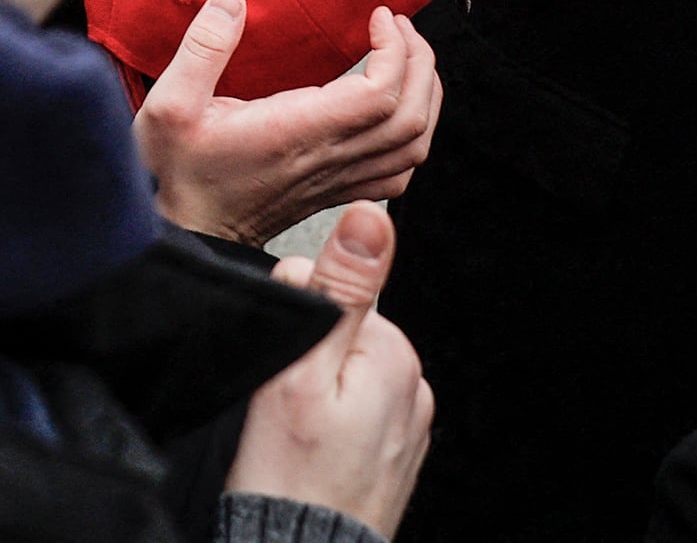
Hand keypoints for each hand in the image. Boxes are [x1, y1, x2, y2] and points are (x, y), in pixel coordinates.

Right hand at [136, 0, 441, 246]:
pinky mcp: (336, 190)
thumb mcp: (170, 105)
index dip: (394, 50)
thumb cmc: (177, 174)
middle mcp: (326, 159)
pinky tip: (399, 107)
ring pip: (413, 144)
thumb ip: (202, 49)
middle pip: (409, 116)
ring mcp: (336, 179)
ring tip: (408, 56)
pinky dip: (415, 133)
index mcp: (295, 132)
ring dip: (425, 94)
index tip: (378, 16)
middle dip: (420, 61)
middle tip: (399, 26)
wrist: (184, 233)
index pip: (378, 94)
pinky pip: (399, 170)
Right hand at [229, 205, 432, 539]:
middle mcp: (413, 385)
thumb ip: (339, 291)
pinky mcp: (397, 456)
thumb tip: (370, 218)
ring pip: (346, 377)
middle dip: (307, 361)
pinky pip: (357, 416)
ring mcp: (409, 425)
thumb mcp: (302, 369)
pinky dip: (332, 429)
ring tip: (297, 440)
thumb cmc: (290, 478)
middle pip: (341, 335)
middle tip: (285, 410)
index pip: (332, 292)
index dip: (292, 319)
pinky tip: (313, 457)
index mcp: (394, 353)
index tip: (283, 370)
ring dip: (318, 396)